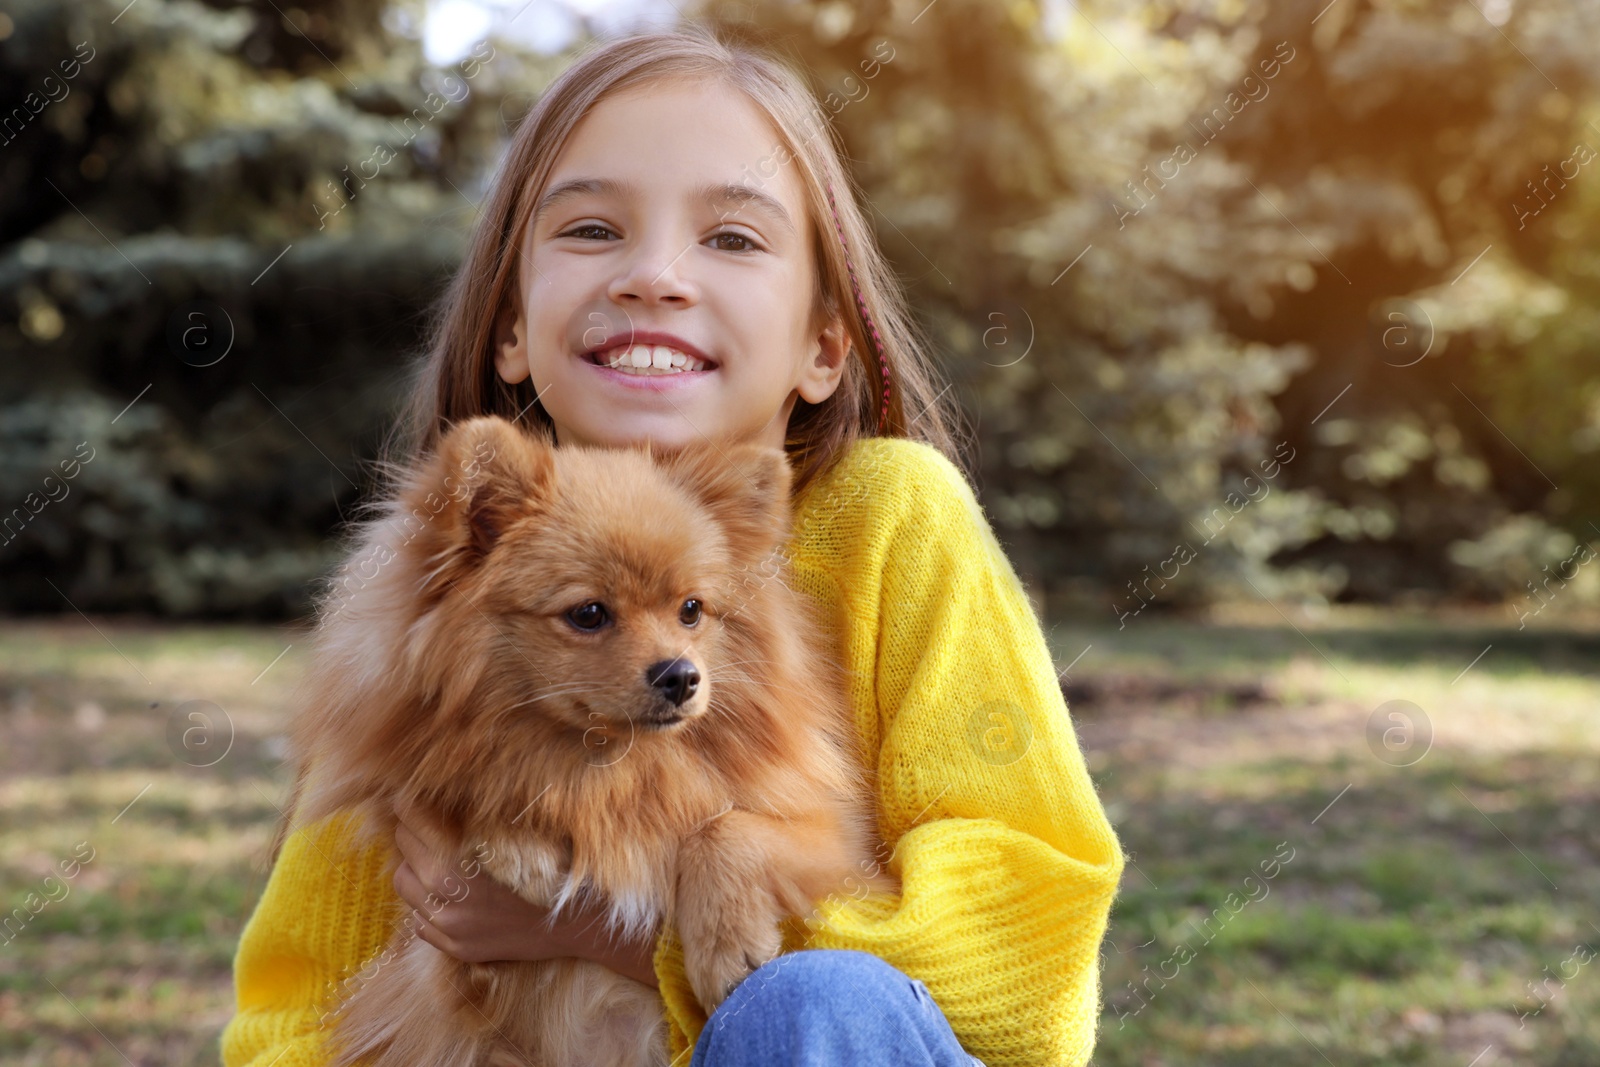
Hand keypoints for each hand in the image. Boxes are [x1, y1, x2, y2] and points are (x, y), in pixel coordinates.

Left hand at [391, 804, 660, 987]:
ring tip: (435, 860)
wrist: (573, 925)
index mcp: (458, 864)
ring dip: (415, 869)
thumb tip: (446, 791)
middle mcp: (446, 897)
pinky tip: (452, 895)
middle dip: (411, 833)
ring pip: (405, 887)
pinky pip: (419, 920)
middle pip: (403, 852)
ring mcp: (447, 926)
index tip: (408, 795)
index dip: (409, 804)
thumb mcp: (514, 835)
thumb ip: (477, 817)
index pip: (413, 822)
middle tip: (423, 822)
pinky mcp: (454, 947)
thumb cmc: (549, 870)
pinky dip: (429, 904)